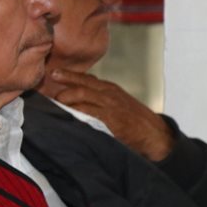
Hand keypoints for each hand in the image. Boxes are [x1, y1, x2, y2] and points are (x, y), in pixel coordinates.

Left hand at [49, 68, 174, 160]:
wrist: (154, 134)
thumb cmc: (134, 119)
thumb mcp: (119, 101)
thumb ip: (101, 96)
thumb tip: (79, 92)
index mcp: (110, 89)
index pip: (86, 78)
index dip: (69, 75)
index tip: (54, 73)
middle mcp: (109, 94)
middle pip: (81, 86)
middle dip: (63, 91)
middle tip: (52, 97)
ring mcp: (110, 107)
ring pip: (82, 98)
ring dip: (66, 101)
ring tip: (56, 107)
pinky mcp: (111, 121)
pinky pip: (88, 114)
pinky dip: (76, 113)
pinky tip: (67, 117)